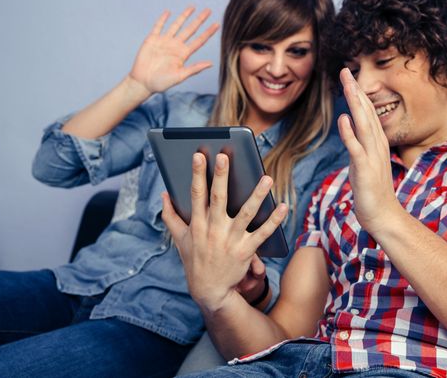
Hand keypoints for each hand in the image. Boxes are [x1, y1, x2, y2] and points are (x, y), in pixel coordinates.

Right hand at [127, 6, 219, 94]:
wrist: (143, 82)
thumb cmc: (161, 83)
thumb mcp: (180, 76)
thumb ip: (194, 68)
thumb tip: (210, 64)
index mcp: (183, 54)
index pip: (199, 41)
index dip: (208, 32)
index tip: (217, 24)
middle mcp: (176, 46)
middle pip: (190, 30)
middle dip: (199, 20)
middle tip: (208, 10)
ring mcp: (164, 41)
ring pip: (176, 25)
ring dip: (184, 16)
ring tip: (192, 7)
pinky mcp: (152, 40)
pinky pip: (158, 27)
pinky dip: (163, 19)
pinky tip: (168, 12)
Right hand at [161, 153, 287, 311]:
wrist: (209, 291)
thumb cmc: (195, 260)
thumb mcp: (179, 239)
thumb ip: (170, 216)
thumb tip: (163, 194)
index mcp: (197, 224)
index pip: (196, 195)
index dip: (196, 174)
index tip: (198, 155)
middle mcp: (213, 230)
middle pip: (218, 198)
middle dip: (220, 177)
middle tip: (224, 156)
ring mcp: (231, 240)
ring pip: (245, 213)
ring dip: (257, 195)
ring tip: (266, 178)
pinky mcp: (246, 250)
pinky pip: (262, 233)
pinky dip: (274, 220)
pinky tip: (283, 206)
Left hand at [337, 68, 400, 232]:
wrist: (384, 216)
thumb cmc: (372, 191)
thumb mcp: (364, 162)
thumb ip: (358, 142)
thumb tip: (348, 123)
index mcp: (377, 143)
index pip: (367, 112)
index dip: (358, 93)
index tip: (348, 76)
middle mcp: (377, 145)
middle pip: (366, 112)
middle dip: (355, 91)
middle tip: (345, 71)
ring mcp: (372, 157)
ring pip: (363, 124)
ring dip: (355, 104)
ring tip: (347, 85)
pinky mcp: (365, 170)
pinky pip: (356, 149)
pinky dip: (350, 133)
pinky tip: (343, 119)